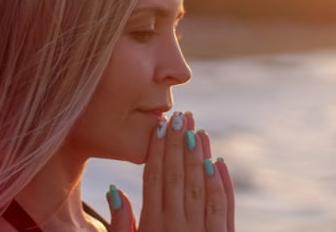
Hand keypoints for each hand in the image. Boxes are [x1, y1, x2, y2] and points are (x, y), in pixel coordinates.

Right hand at [107, 111, 235, 231]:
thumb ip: (120, 223)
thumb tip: (114, 190)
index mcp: (152, 224)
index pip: (153, 178)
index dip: (157, 150)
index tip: (161, 126)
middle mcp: (176, 225)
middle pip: (176, 176)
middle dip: (179, 143)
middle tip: (181, 116)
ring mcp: (200, 231)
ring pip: (200, 186)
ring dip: (199, 156)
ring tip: (198, 129)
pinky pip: (222, 206)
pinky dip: (220, 183)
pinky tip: (217, 162)